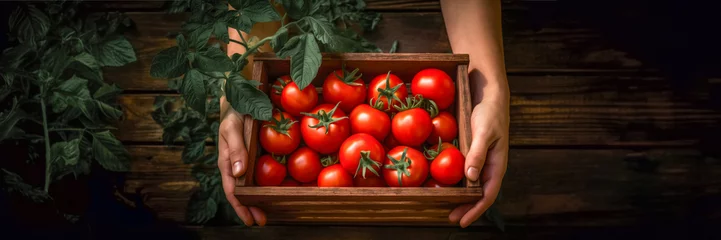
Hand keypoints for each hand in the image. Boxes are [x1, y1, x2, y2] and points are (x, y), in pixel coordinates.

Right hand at [218, 102, 266, 225]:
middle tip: (262, 221)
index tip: (250, 221)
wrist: (239, 97)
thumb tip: (239, 173)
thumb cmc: (234, 112)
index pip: (232, 190)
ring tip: (268, 213)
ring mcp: (245, 161)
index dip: (240, 207)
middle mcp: (235, 165)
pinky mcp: (254, 155)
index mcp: (227, 162)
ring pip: (251, 185)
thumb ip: (236, 148)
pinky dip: (264, 185)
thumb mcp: (232, 128)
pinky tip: (273, 192)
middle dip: (250, 208)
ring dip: (258, 200)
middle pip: (242, 192)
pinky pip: (259, 173)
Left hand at [448, 79, 509, 227]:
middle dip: (466, 208)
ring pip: (471, 184)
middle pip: (478, 194)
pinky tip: (443, 183)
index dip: (475, 210)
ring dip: (460, 197)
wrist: (488, 94)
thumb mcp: (483, 132)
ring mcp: (480, 159)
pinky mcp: (471, 152)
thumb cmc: (489, 112)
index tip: (462, 222)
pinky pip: (463, 170)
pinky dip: (455, 180)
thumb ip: (477, 154)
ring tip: (446, 205)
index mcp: (497, 165)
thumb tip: (471, 178)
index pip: (487, 195)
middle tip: (450, 218)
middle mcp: (488, 166)